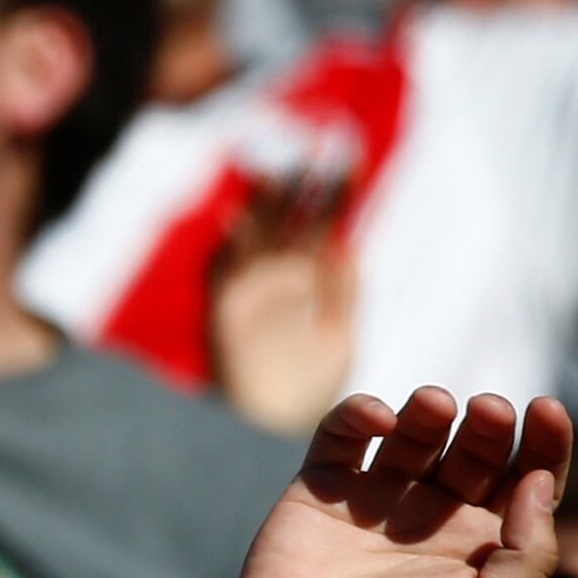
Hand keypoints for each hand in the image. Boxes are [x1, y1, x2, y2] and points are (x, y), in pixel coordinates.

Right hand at [206, 171, 359, 435]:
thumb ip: (340, 290)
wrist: (278, 434)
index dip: (336, 190)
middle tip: (316, 144)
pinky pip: (224, 274)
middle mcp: (277, 278)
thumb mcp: (337, 334)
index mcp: (308, 277)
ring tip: (281, 171)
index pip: (323, 222)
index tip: (352, 152)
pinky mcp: (228, 316)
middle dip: (299, 184)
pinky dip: (226, 249)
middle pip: (289, 219)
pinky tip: (233, 220)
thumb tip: (344, 240)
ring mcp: (250, 294)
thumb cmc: (310, 391)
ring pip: (256, 238)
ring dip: (266, 205)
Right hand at [227, 387, 571, 577]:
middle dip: (488, 423)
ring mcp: (377, 498)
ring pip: (414, 433)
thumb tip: (538, 480)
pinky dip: (360, 413)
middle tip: (487, 410)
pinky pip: (344, 434)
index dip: (545, 441)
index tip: (545, 408)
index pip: (527, 478)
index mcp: (481, 544)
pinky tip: (378, 419)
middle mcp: (433, 516)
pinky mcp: (323, 486)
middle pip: (475, 449)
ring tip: (434, 405)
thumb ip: (531, 552)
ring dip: (429, 410)